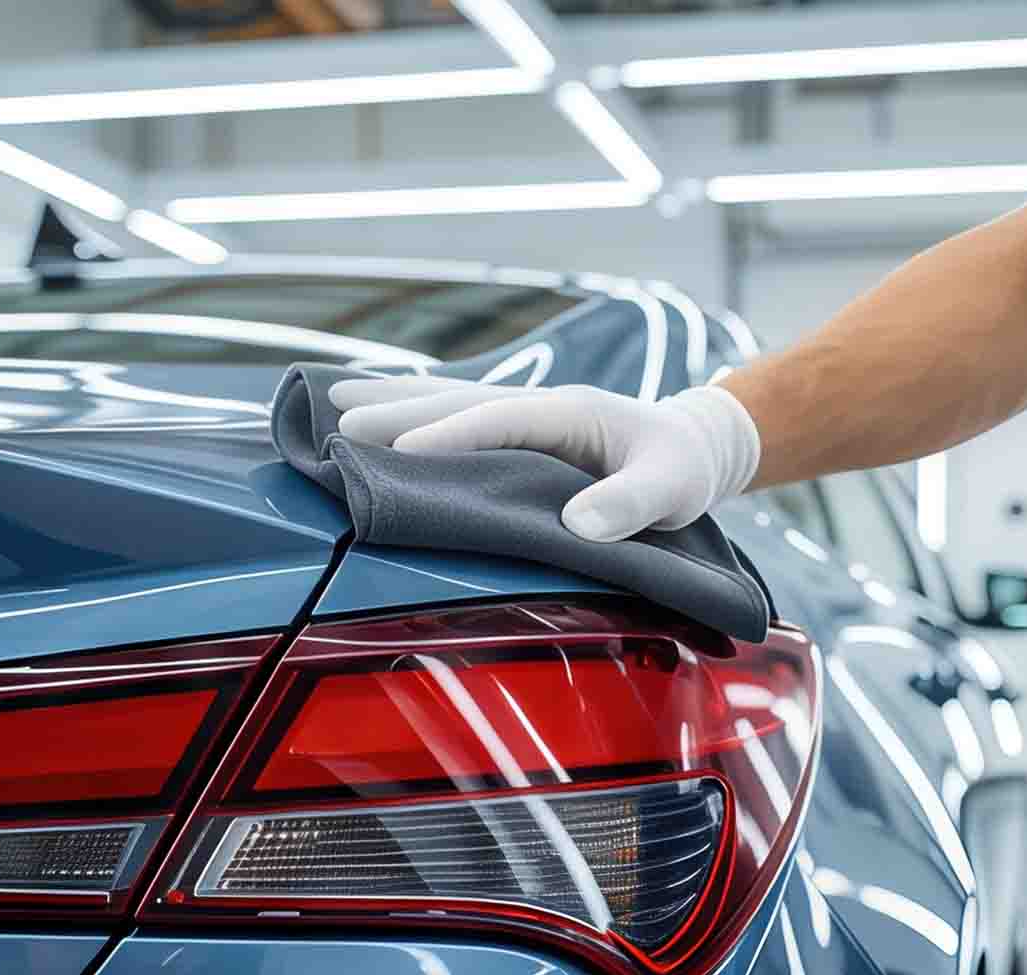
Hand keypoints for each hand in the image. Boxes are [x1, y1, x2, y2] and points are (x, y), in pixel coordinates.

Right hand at [331, 375, 762, 542]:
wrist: (694, 446)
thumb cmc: (681, 469)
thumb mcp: (672, 489)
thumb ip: (630, 505)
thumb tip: (579, 524)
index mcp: (571, 412)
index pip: (500, 420)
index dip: (451, 435)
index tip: (400, 452)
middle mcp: (539, 404)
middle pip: (457, 401)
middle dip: (398, 411)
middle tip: (339, 423)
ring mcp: (525, 412)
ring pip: (448, 400)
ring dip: (392, 400)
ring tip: (331, 398)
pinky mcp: (518, 428)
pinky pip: (457, 413)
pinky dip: (413, 410)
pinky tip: (374, 412)